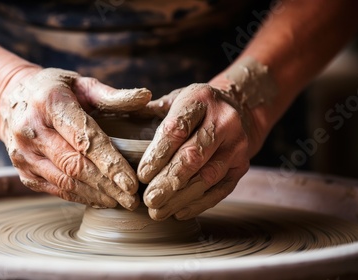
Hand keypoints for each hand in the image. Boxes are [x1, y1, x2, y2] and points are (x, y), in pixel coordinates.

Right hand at [0, 67, 151, 209]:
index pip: (84, 139)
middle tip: (133, 199)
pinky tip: (101, 200)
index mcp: (49, 103)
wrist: (10, 100)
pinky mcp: (23, 171)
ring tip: (121, 202)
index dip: (109, 163)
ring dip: (96, 195)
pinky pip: (55, 189)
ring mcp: (24, 154)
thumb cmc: (55, 90)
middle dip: (108, 186)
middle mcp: (31, 130)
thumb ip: (113, 95)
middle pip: (75, 165)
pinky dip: (80, 197)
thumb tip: (146, 97)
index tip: (132, 181)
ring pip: (65, 182)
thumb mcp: (82, 84)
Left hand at [137, 83, 251, 219]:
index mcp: (201, 100)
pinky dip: (199, 204)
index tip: (141, 175)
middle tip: (149, 200)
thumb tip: (115, 120)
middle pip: (194, 155)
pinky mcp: (242, 166)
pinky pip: (221, 189)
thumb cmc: (195, 108)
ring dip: (181, 197)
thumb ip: (148, 111)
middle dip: (169, 181)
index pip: (178, 129)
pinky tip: (178, 212)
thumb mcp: (174, 99)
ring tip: (158, 212)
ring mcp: (237, 145)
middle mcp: (224, 121)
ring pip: (208, 176)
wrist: (239, 109)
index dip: (158, 154)